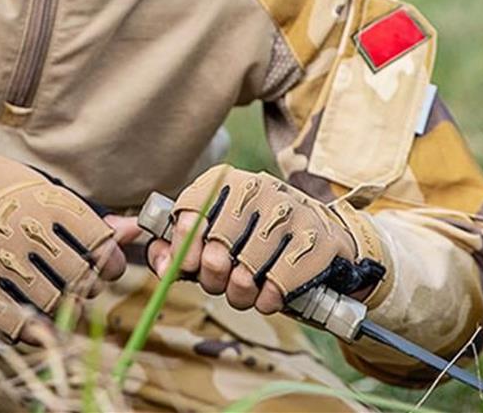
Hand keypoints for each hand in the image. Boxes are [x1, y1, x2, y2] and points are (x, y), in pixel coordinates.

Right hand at [0, 150, 131, 340]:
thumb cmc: (5, 190)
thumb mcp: (46, 191)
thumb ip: (89, 217)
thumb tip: (133, 231)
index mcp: (48, 201)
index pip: (99, 241)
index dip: (112, 260)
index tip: (109, 265)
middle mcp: (27, 229)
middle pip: (80, 275)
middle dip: (90, 286)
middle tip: (85, 284)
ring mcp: (0, 257)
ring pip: (53, 301)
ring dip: (66, 309)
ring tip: (65, 302)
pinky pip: (15, 320)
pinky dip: (33, 330)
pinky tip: (39, 324)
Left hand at [146, 166, 384, 314]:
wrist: (319, 233)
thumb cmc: (252, 236)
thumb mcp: (214, 230)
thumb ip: (179, 246)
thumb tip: (164, 268)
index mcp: (225, 181)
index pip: (189, 215)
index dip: (183, 250)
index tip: (190, 267)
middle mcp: (257, 188)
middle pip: (216, 251)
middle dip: (213, 279)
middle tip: (220, 282)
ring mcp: (290, 211)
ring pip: (246, 274)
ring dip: (240, 294)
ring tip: (244, 290)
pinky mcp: (317, 239)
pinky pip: (278, 286)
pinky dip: (268, 301)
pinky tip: (268, 295)